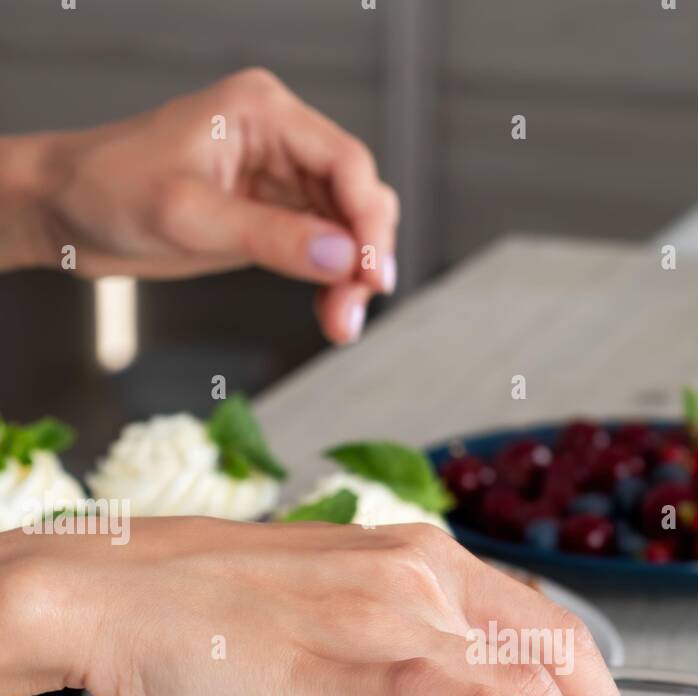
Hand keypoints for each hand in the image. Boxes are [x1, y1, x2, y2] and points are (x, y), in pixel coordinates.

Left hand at [0, 69, 397, 342]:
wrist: (68, 211)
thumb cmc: (108, 191)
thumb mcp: (189, 217)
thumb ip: (271, 237)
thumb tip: (341, 257)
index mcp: (263, 112)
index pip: (346, 162)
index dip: (369, 221)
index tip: (371, 275)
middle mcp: (280, 139)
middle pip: (357, 195)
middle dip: (364, 255)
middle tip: (352, 310)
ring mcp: (279, 177)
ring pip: (347, 226)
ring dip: (352, 275)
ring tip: (339, 323)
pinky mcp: (271, 215)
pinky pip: (323, 246)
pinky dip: (332, 281)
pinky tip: (329, 311)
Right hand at [1, 520, 634, 695]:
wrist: (120, 597)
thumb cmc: (221, 628)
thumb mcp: (342, 679)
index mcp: (432, 568)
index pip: (551, 637)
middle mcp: (428, 576)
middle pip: (555, 668)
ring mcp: (391, 608)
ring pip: (518, 692)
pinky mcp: (346, 651)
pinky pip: (449, 687)